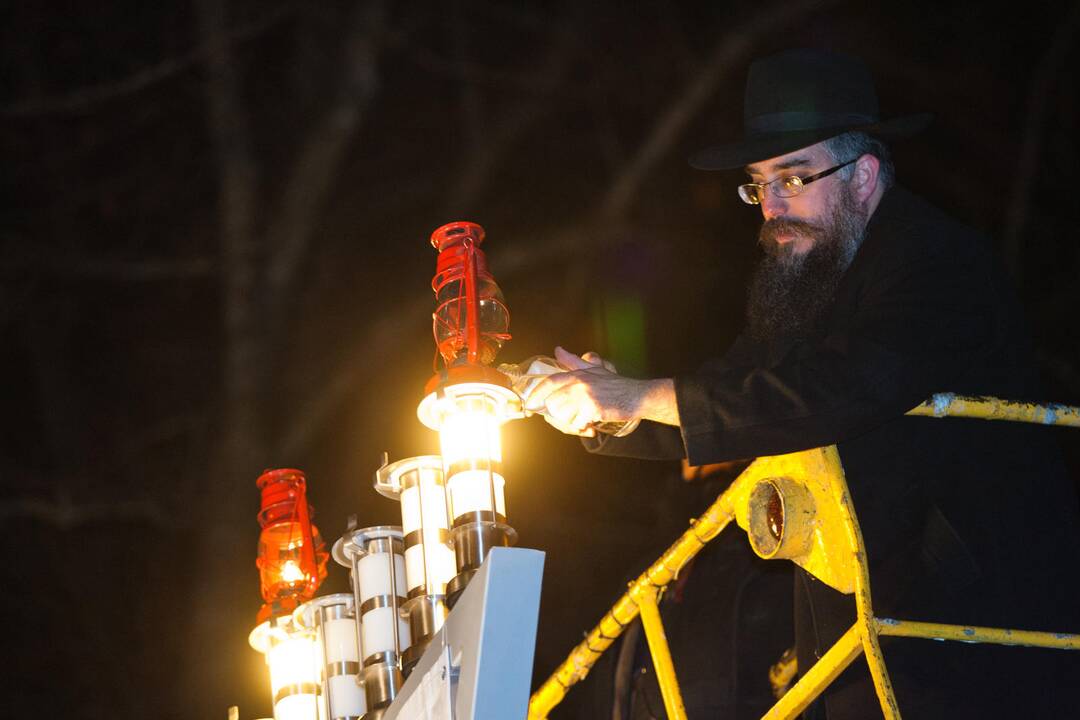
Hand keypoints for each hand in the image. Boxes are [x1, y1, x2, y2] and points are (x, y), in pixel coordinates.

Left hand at [524, 346, 643, 436]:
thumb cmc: (616, 384)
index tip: (530, 403)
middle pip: (554, 403)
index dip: (538, 393)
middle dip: (558, 414)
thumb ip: (574, 361)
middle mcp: (579, 383)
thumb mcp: (594, 369)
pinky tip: (592, 423)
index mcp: (578, 374)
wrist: (637, 396)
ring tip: (584, 419)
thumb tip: (558, 350)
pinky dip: (583, 427)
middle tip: (571, 416)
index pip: (551, 382)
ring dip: (572, 421)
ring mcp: (586, 396)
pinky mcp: (593, 409)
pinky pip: (578, 423)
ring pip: (564, 415)